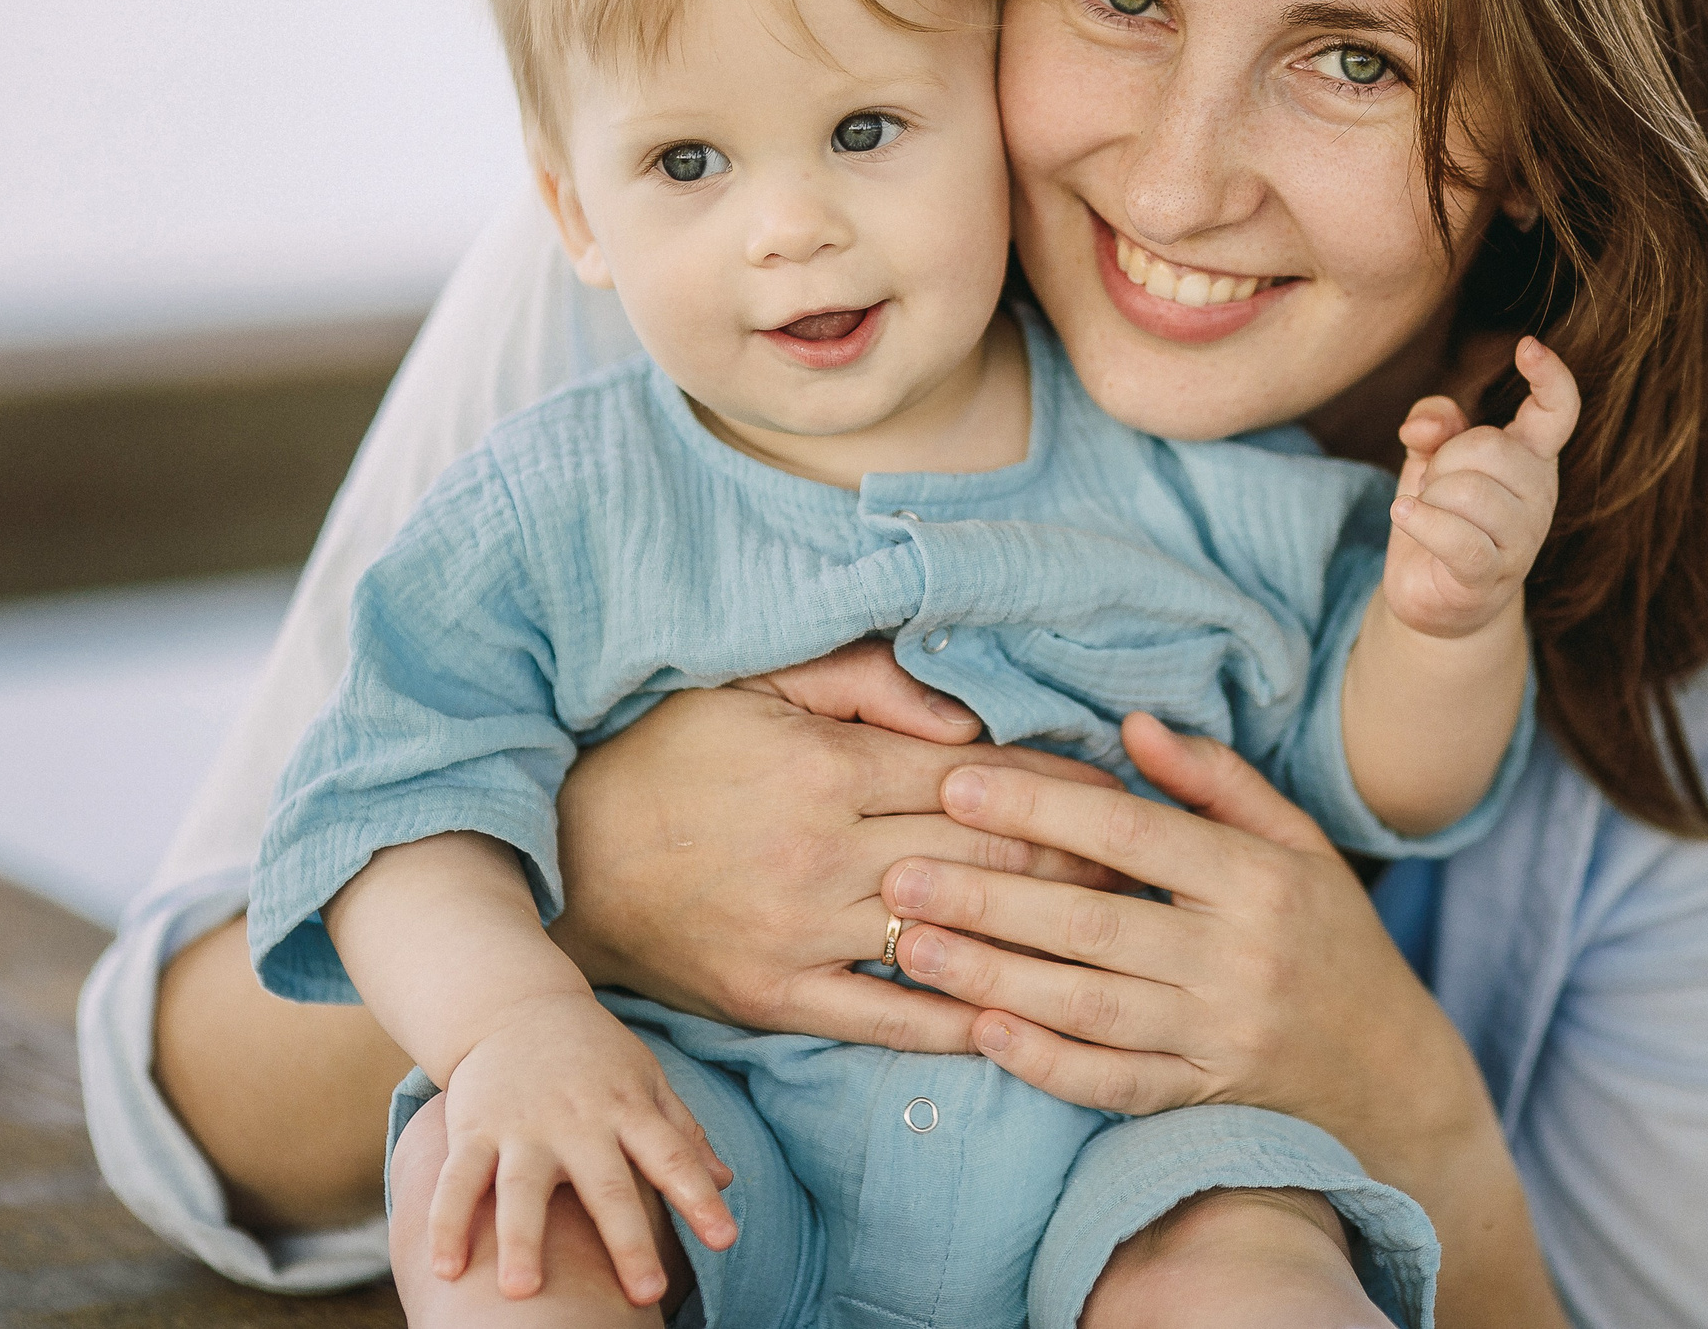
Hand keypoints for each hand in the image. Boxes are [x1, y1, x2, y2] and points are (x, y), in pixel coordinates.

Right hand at [429, 992, 734, 1303]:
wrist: (516, 1004)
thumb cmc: (594, 1054)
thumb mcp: (645, 1080)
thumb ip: (682, 1132)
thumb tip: (725, 1181)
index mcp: (627, 1109)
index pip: (672, 1157)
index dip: (699, 1198)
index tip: (725, 1240)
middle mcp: (579, 1121)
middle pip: (607, 1186)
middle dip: (628, 1240)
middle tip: (648, 1294)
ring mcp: (523, 1126)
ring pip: (523, 1188)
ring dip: (522, 1240)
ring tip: (522, 1292)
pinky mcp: (474, 1128)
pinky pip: (458, 1180)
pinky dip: (447, 1223)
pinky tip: (446, 1269)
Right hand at [546, 639, 1125, 1052]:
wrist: (561, 858)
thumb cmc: (665, 754)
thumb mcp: (754, 686)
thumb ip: (864, 688)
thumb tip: (966, 719)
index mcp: (828, 770)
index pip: (977, 780)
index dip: (1058, 787)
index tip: (1121, 793)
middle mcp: (825, 855)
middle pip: (984, 861)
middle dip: (1076, 863)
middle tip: (1145, 870)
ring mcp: (802, 934)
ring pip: (950, 940)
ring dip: (1038, 943)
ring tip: (1113, 944)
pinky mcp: (778, 998)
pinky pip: (889, 1019)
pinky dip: (962, 1021)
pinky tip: (1025, 1020)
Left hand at [877, 716, 1491, 1177]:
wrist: (1387, 1069)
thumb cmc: (1327, 933)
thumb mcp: (1294, 841)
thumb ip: (1214, 781)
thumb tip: (1132, 722)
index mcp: (1257, 881)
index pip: (1131, 836)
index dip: (1039, 807)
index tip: (957, 783)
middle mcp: (1238, 960)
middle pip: (1093, 924)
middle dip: (988, 896)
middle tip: (900, 871)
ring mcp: (1217, 1038)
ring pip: (1088, 1007)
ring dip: (991, 978)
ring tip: (910, 946)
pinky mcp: (1199, 1099)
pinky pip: (1111, 1085)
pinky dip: (1044, 1063)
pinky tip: (979, 1032)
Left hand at [1384, 337, 1578, 638]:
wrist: (1435, 597)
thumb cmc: (1441, 515)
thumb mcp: (1432, 456)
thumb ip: (1435, 423)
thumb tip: (1426, 428)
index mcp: (1531, 456)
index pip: (1559, 410)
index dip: (1550, 377)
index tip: (1527, 346)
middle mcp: (1539, 495)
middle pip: (1488, 447)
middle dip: (1443, 460)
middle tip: (1434, 485)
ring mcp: (1521, 540)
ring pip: (1467, 492)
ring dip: (1429, 498)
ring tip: (1429, 514)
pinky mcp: (1490, 576)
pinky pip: (1458, 539)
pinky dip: (1423, 523)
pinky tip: (1404, 515)